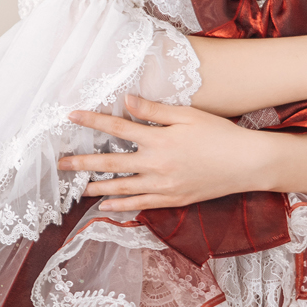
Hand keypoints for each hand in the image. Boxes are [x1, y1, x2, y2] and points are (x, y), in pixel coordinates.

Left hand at [59, 96, 273, 213]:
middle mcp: (156, 165)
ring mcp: (163, 186)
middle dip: (82, 162)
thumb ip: (154, 110)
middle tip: (60, 163)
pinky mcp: (173, 199)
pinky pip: (141, 204)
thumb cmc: (219, 134)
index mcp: (158, 140)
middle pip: (111, 164)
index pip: (116, 128)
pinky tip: (106, 205)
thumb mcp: (187, 115)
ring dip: (96, 187)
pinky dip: (121, 205)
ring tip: (77, 187)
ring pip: (122, 188)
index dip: (92, 122)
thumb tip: (125, 100)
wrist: (246, 164)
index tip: (71, 116)